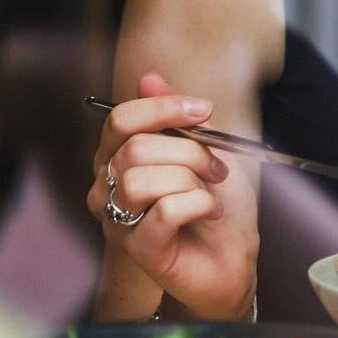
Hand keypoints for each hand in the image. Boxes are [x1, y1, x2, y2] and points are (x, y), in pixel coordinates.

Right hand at [87, 71, 255, 319]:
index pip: (120, 120)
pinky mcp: (139, 250)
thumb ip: (169, 116)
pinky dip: (198, 204)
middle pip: (135, 148)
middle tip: (216, 165)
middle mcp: (107, 189)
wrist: (231, 258)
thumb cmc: (210, 204)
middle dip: (188, 150)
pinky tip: (211, 211)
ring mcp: (118, 222)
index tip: (203, 110)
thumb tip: (149, 79)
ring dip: (191, 179)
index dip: (162, 109)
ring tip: (211, 189)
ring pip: (142, 179)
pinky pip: (163, 211)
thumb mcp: (198, 149)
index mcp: (116, 158)